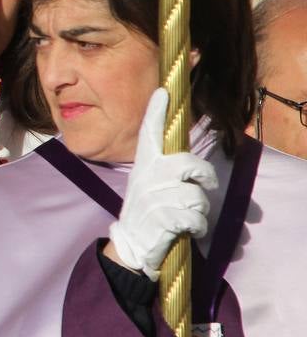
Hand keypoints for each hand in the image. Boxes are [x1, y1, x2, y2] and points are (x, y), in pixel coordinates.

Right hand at [106, 89, 217, 279]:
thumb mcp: (150, 183)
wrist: (132, 243)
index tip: (163, 92)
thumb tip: (187, 155)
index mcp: (145, 165)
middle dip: (204, 176)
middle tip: (203, 183)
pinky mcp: (162, 220)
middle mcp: (147, 177)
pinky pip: (195, 218)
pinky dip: (197, 227)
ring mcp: (153, 198)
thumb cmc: (148, 210)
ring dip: (198, 209)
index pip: (149, 133)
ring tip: (185, 216)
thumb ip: (166, 166)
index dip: (157, 112)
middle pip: (189, 165)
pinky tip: (187, 230)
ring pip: (197, 196)